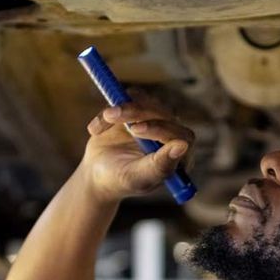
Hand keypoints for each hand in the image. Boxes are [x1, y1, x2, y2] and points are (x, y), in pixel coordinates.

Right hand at [80, 93, 194, 203]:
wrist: (99, 174)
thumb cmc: (121, 181)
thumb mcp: (137, 177)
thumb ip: (159, 165)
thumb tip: (182, 145)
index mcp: (179, 156)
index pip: (181, 136)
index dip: (160, 129)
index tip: (136, 129)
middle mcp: (172, 135)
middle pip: (164, 113)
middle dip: (138, 112)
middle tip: (114, 116)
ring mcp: (157, 119)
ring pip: (147, 101)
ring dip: (124, 107)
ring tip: (105, 118)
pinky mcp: (141, 108)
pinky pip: (130, 98)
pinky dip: (110, 111)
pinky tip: (96, 130)